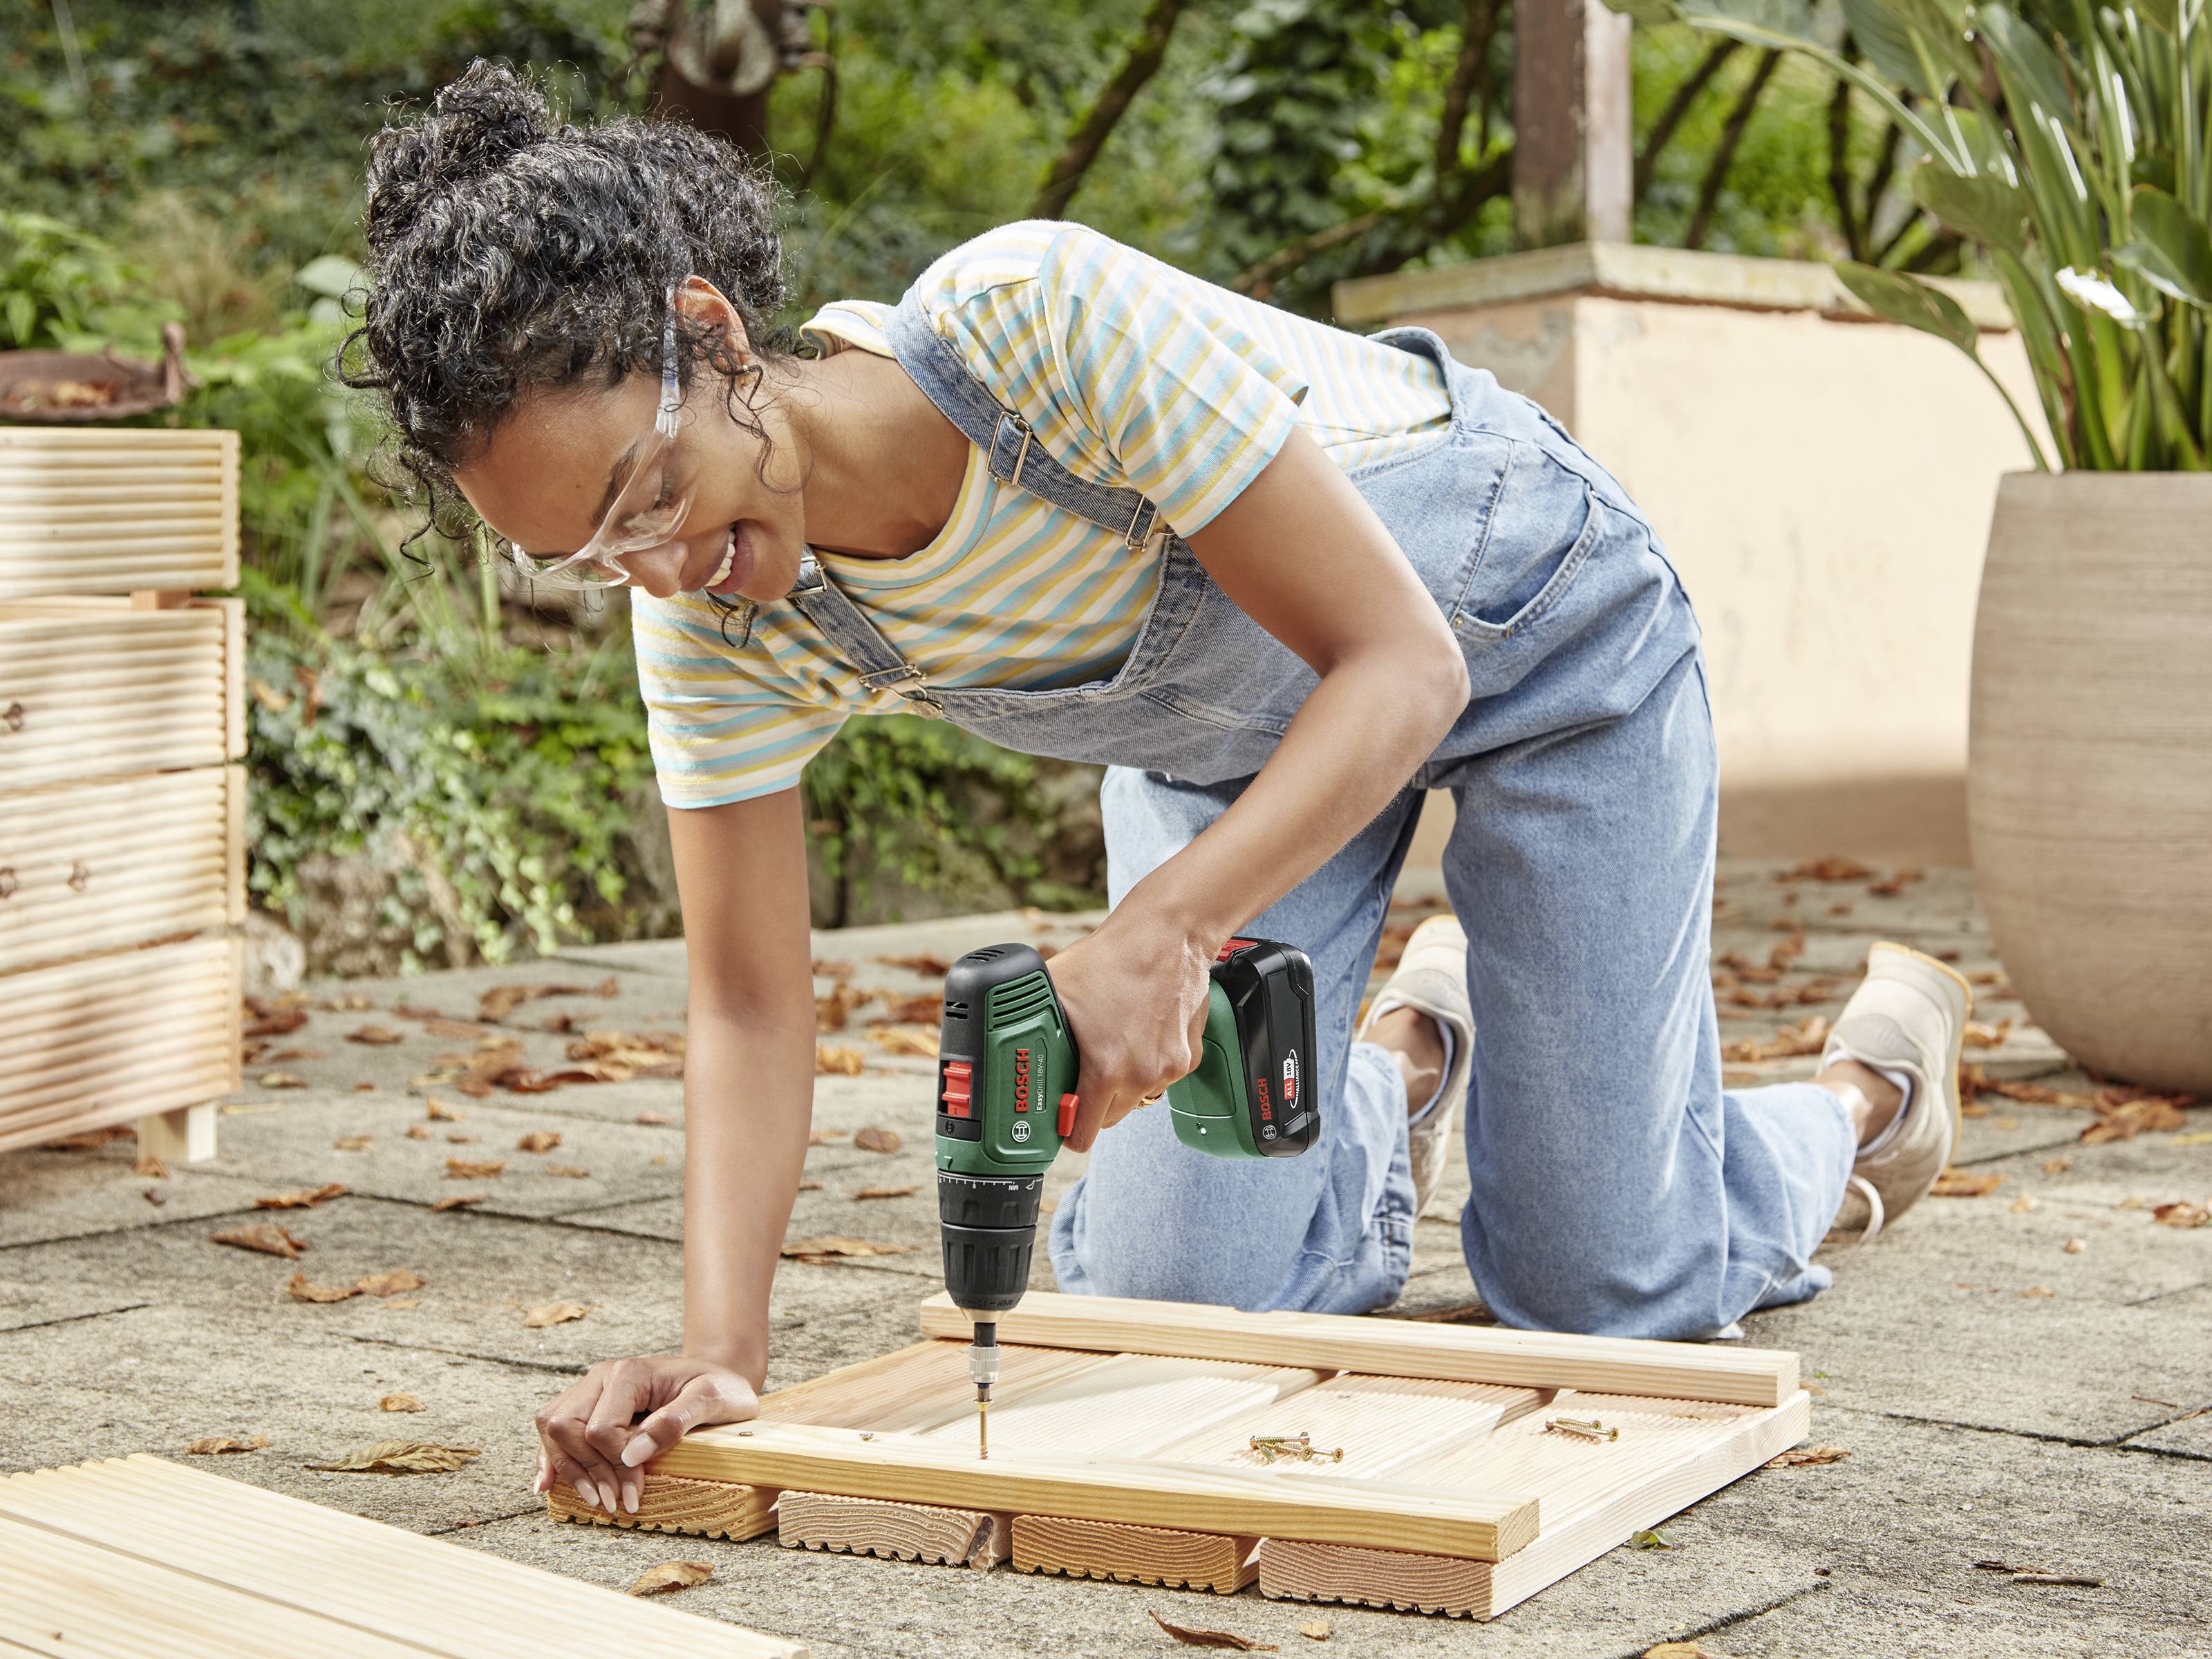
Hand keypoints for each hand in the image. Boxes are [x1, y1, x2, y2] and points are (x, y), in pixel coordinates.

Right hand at [533, 1353, 759, 1514]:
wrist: (715, 1378)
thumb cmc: (719, 1386)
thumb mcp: (714, 1399)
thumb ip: (676, 1421)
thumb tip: (633, 1454)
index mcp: (628, 1372)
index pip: (600, 1427)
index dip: (614, 1464)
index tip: (637, 1491)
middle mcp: (600, 1376)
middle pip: (565, 1426)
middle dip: (588, 1469)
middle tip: (614, 1502)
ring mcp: (590, 1390)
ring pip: (552, 1428)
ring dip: (569, 1468)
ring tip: (597, 1500)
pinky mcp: (586, 1405)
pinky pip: (552, 1430)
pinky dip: (550, 1458)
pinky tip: (548, 1484)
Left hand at [1047, 905, 1216, 1152]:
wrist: (1167, 935)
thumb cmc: (1114, 958)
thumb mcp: (1055, 990)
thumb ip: (1032, 1023)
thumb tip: (1005, 1038)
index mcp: (1106, 1069)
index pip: (1083, 1134)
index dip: (1066, 1130)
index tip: (1061, 1122)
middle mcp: (1141, 1076)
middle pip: (1109, 1118)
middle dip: (1092, 1104)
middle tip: (1081, 1076)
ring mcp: (1169, 1068)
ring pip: (1137, 1096)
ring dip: (1122, 1085)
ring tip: (1113, 1046)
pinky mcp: (1190, 1056)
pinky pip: (1162, 1076)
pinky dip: (1150, 1065)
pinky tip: (1140, 1034)